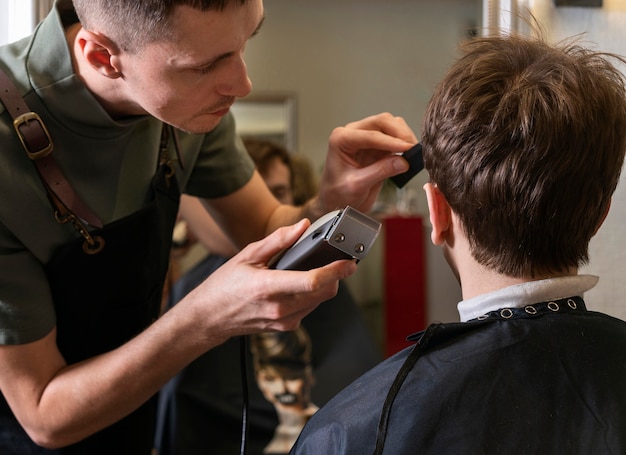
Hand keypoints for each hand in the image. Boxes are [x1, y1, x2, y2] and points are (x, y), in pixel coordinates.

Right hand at [181, 219, 357, 341]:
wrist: (209, 317)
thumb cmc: (224, 285)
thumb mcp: (247, 255)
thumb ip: (277, 240)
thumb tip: (302, 226)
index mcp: (268, 287)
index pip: (311, 281)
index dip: (335, 271)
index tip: (349, 262)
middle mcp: (279, 308)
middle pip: (324, 292)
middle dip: (336, 276)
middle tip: (339, 260)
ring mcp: (283, 321)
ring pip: (319, 301)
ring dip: (324, 285)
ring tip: (314, 269)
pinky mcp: (286, 326)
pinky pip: (309, 308)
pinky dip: (312, 294)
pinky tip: (299, 285)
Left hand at [317, 112, 417, 213]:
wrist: (337, 203)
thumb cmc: (338, 194)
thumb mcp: (357, 186)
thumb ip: (379, 172)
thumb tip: (403, 162)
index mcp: (341, 139)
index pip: (370, 135)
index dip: (390, 141)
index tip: (407, 148)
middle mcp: (353, 133)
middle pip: (382, 122)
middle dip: (400, 133)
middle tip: (413, 149)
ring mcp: (365, 138)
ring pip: (390, 125)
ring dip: (403, 136)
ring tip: (413, 152)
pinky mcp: (376, 146)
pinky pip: (394, 138)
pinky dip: (404, 144)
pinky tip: (410, 155)